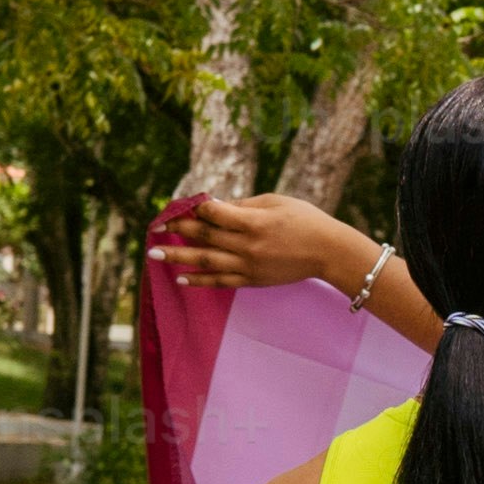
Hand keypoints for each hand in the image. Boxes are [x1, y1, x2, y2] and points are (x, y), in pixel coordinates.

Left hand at [164, 192, 362, 291]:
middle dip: (177, 230)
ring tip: (154, 254)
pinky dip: (200, 280)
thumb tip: (212, 207)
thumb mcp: (275, 202)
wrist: (329, 252)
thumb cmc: (305, 220)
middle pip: (205, 236)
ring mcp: (249, 266)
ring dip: (178, 257)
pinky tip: (181, 279)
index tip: (178, 206)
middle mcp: (248, 245)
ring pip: (206, 261)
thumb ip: (242, 205)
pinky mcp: (252, 280)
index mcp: (254, 221)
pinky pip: (221, 282)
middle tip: (154, 228)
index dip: (193, 209)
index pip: (214, 214)